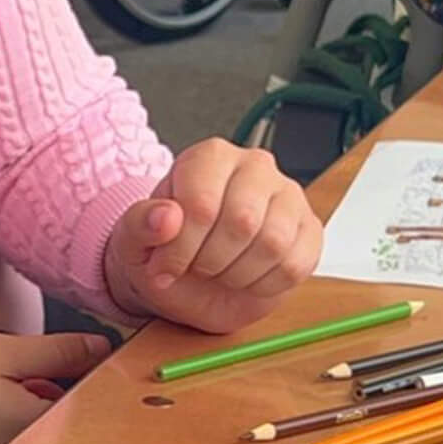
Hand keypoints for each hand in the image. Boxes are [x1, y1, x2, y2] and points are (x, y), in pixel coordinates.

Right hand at [0, 333, 107, 443]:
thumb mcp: (0, 353)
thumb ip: (59, 352)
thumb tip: (101, 348)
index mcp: (44, 431)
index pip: (88, 408)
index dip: (76, 385)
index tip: (59, 370)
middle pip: (61, 434)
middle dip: (47, 407)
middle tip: (14, 384)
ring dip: (23, 430)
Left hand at [104, 139, 323, 334]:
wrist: (189, 279)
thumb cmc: (164, 250)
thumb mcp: (133, 241)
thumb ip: (140, 224)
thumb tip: (166, 217)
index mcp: (209, 157)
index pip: (202, 204)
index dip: (181, 247)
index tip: (165, 266)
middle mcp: (254, 166)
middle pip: (241, 222)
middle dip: (210, 261)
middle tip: (195, 267)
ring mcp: (288, 196)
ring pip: (273, 244)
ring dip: (236, 274)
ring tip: (218, 270)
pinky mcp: (309, 230)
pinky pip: (295, 265)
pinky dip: (263, 285)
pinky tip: (244, 278)